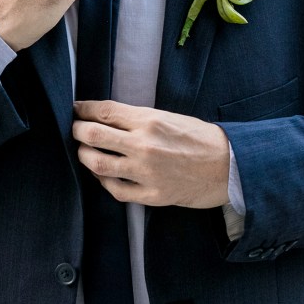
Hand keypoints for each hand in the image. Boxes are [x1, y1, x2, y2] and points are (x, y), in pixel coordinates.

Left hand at [72, 100, 230, 207]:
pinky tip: (103, 173)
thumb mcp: (168, 117)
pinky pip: (115, 189)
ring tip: (84, 151)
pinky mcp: (152, 194)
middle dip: (77, 130)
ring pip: (97, 164)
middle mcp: (144, 145)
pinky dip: (103, 180)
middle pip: (92, 135)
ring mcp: (146, 172)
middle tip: (75, 129)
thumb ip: (137, 118)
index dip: (83, 108)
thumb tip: (104, 117)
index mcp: (149, 120)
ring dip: (84, 155)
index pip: (103, 111)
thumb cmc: (200, 138)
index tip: (75, 108)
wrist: (228, 166)